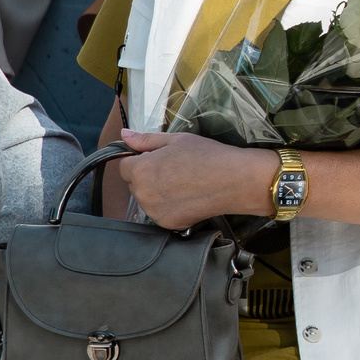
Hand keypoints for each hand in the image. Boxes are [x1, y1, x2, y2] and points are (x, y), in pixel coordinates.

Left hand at [113, 128, 273, 229]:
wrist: (234, 180)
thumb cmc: (207, 156)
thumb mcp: (175, 140)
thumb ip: (145, 139)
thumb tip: (124, 135)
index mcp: (141, 170)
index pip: (124, 166)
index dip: (141, 160)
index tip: (159, 158)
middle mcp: (143, 194)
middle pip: (135, 184)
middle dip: (148, 176)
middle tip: (175, 169)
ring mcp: (155, 212)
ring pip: (147, 199)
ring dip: (157, 193)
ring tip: (183, 183)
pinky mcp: (168, 224)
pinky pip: (160, 213)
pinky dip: (170, 206)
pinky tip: (188, 196)